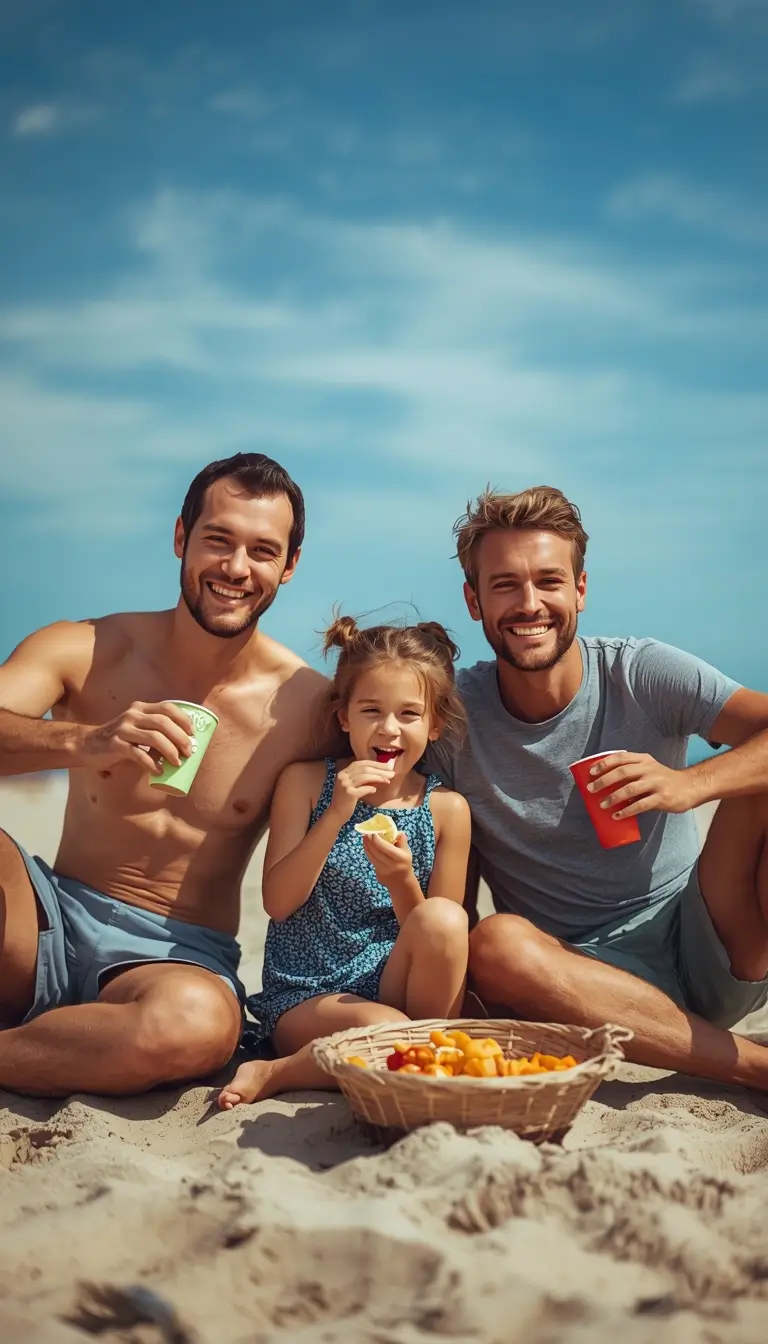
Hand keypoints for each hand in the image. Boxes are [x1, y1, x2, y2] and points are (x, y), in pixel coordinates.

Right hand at [81, 701, 195, 774]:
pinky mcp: (116, 745)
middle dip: (180, 738)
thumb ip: (153, 730)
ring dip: (170, 751)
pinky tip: (159, 771)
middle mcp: (132, 715)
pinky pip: (138, 754)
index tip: (193, 734)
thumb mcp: (136, 728)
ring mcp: (123, 729)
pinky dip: (152, 764)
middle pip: (164, 723)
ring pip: (154, 737)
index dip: (183, 720)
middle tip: (189, 752)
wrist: (86, 745)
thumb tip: (183, 745)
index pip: (168, 708)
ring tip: (177, 763)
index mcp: (140, 708)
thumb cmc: (118, 739)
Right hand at [328, 758, 395, 821]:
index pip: (360, 763)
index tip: (387, 766)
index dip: (374, 763)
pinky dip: (370, 788)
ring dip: (378, 778)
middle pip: (364, 769)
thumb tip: (380, 772)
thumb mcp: (353, 786)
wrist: (336, 814)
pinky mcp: (348, 794)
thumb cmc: (347, 800)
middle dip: (379, 770)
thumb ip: (361, 778)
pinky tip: (375, 790)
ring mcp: (344, 784)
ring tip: (387, 780)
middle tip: (391, 773)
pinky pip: (363, 788)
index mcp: (343, 772)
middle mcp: (342, 776)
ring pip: (364, 776)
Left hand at [362, 830, 414, 887]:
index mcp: (399, 857)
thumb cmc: (404, 863)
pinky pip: (371, 860)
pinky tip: (367, 846)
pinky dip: (368, 852)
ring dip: (367, 846)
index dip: (377, 839)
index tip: (373, 831)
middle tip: (366, 832)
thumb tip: (397, 831)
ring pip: (371, 856)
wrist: (402, 882)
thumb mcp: (407, 851)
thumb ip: (402, 840)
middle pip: (376, 851)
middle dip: (369, 841)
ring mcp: (383, 870)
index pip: (385, 847)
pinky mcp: (377, 874)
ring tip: (365, 837)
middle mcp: (390, 865)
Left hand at [587, 752, 697, 817]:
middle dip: (604, 781)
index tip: (591, 772)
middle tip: (592, 789)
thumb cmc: (664, 780)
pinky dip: (627, 811)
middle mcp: (649, 769)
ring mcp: (656, 783)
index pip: (621, 758)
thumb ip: (632, 772)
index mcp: (644, 760)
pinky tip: (617, 815)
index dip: (604, 763)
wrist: (690, 787)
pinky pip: (641, 805)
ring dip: (613, 797)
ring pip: (630, 789)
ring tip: (602, 805)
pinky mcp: (662, 798)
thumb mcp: (649, 769)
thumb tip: (606, 784)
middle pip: (622, 772)